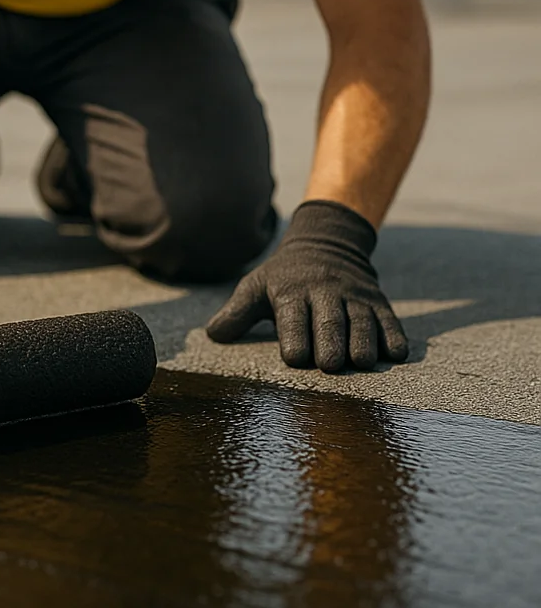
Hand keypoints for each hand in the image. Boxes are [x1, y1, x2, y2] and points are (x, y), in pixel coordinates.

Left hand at [206, 200, 408, 372]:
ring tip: (361, 362)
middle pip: (329, 319)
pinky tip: (394, 353)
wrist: (325, 242)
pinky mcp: (378, 301)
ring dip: (363, 341)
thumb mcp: (256, 286)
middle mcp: (325, 292)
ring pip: (362, 320)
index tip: (294, 358)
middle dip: (330, 341)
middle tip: (330, 365)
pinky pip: (390, 319)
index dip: (293, 337)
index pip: (292, 315)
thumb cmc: (284, 276)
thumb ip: (236, 312)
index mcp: (291, 291)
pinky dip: (394, 336)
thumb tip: (212, 335)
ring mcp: (354, 296)